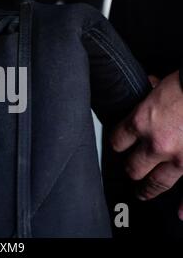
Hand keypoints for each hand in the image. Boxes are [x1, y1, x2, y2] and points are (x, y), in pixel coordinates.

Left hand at [111, 71, 182, 220]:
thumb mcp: (164, 85)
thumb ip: (152, 91)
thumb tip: (149, 83)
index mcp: (142, 122)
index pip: (118, 141)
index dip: (118, 144)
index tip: (120, 147)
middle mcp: (156, 144)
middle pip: (132, 166)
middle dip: (130, 168)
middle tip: (130, 169)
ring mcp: (178, 159)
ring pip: (155, 183)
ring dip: (146, 188)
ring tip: (142, 192)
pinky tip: (179, 212)